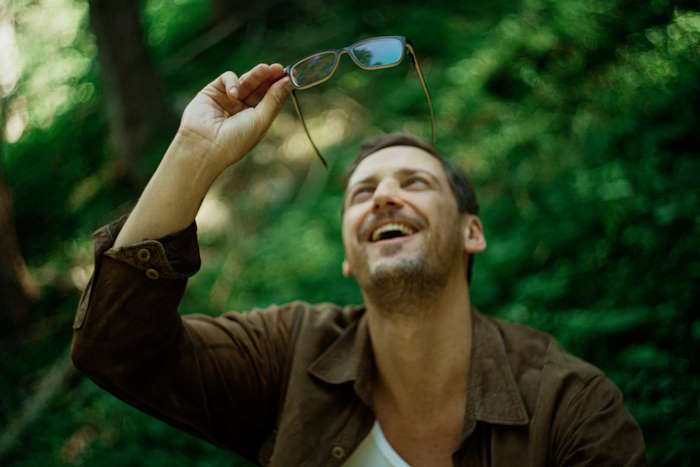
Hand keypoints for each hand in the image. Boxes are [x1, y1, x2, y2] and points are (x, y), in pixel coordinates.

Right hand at [177, 63, 291, 168]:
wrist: (205, 146)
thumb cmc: (236, 140)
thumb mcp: (261, 120)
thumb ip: (273, 99)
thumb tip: (288, 81)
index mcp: (256, 119)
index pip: (270, 98)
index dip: (278, 87)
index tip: (288, 76)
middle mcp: (242, 109)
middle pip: (259, 88)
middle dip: (268, 78)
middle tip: (278, 68)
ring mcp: (228, 100)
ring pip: (245, 81)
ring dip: (256, 75)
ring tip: (265, 69)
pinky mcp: (213, 92)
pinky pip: (227, 79)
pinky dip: (232, 82)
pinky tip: (233, 94)